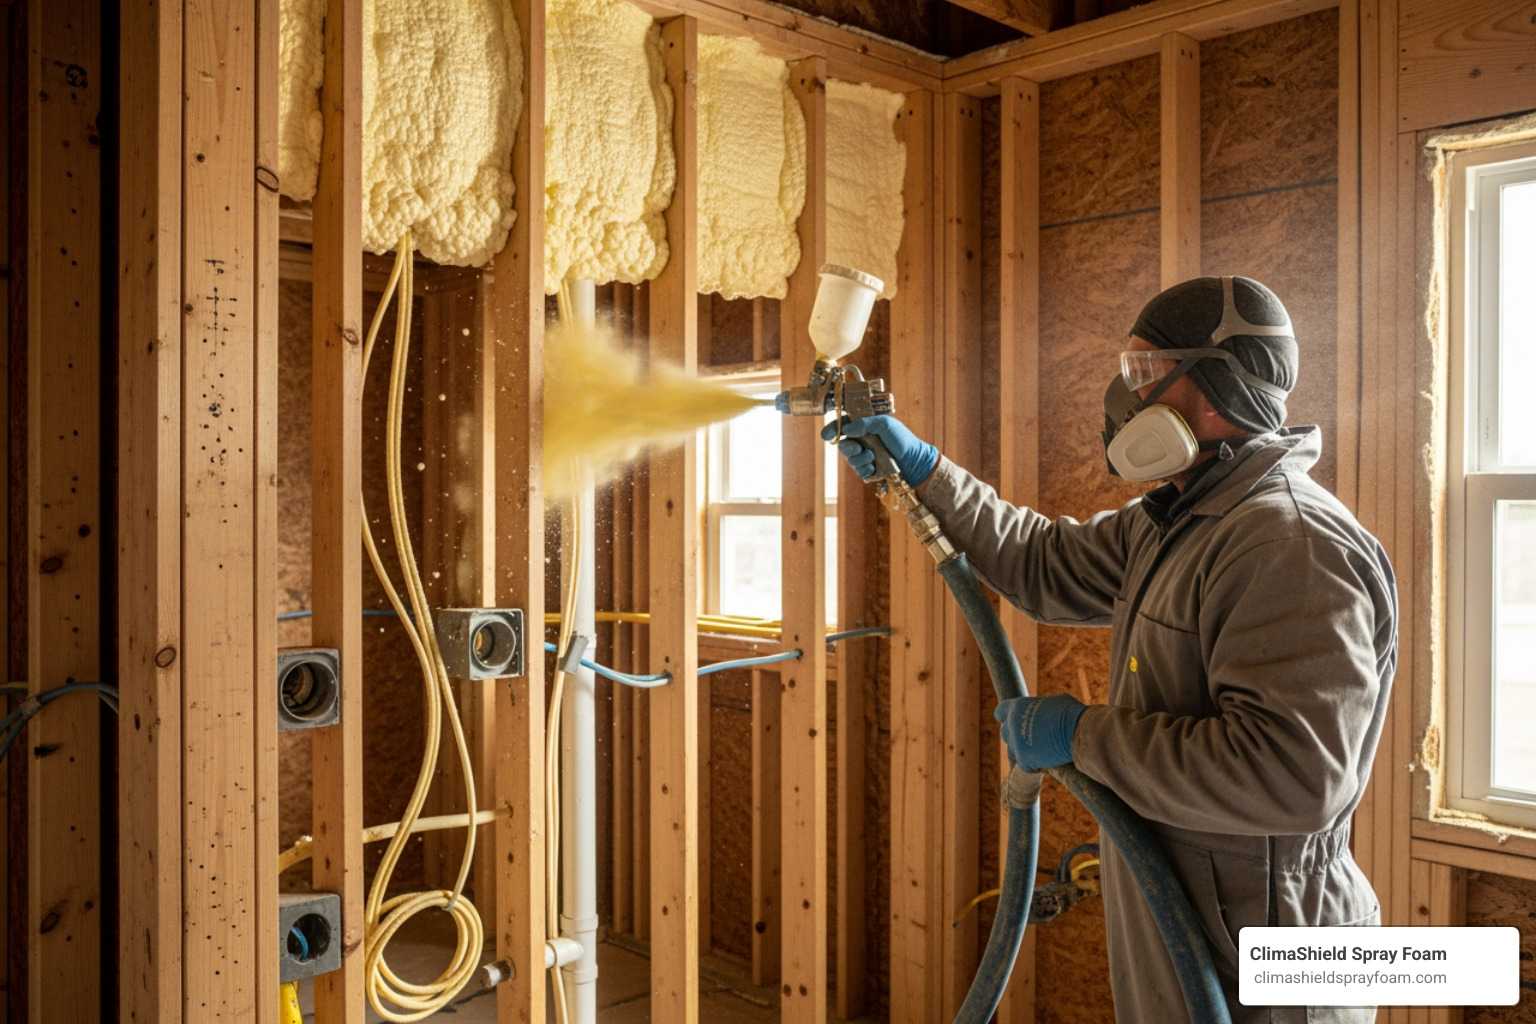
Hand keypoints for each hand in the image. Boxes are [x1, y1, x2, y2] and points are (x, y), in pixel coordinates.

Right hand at [820, 415, 938, 484]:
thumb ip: (865, 423)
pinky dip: (865, 469)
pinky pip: (858, 471)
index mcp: (865, 427)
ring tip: (873, 458)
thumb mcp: (885, 424)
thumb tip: (846, 429)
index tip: (827, 436)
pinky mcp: (869, 470)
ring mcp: (865, 456)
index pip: (843, 426)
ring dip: (860, 459)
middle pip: (843, 445)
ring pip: (850, 459)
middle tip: (858, 449)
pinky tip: (874, 467)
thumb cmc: (902, 439)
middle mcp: (863, 441)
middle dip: (848, 448)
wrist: (914, 461)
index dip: (832, 430)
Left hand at [993, 694, 1086, 771]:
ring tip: (1043, 752)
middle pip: (1006, 733)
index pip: (1001, 712)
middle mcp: (1013, 725)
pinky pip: (1026, 765)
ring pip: (1015, 751)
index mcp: (1017, 707)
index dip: (1006, 717)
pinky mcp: (1023, 761)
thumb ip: (1041, 709)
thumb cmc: (1072, 715)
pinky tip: (1049, 762)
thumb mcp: (1054, 703)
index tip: (1009, 722)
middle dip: (1016, 737)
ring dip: (1026, 752)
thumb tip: (1044, 711)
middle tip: (1031, 741)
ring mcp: (1016, 744)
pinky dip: (1037, 765)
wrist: (1079, 732)